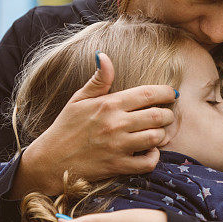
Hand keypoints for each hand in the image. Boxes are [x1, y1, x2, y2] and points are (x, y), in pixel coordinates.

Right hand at [13, 52, 177, 197]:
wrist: (50, 160)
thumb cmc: (66, 127)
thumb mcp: (79, 99)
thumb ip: (98, 79)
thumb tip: (104, 55)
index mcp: (108, 104)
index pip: (147, 93)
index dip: (166, 92)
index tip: (172, 94)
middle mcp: (115, 124)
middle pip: (157, 116)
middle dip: (167, 114)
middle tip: (166, 115)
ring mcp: (117, 146)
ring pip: (155, 138)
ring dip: (161, 135)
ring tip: (157, 132)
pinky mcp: (117, 166)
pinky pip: (147, 163)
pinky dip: (154, 157)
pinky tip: (149, 151)